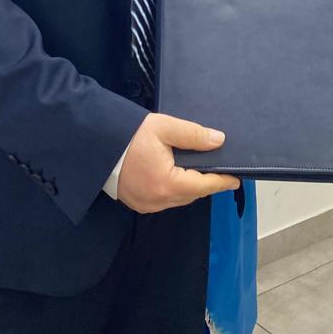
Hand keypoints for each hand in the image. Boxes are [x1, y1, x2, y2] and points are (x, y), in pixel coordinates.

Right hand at [117, 113, 239, 212]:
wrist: (97, 145)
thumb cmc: (130, 136)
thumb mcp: (164, 128)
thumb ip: (193, 135)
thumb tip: (219, 141)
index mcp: (167, 184)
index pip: (203, 186)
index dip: (221, 182)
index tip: (236, 179)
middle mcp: (158, 201)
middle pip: (191, 194)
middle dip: (205, 184)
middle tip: (217, 170)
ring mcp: (146, 205)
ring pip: (178, 199)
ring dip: (189, 187)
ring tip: (198, 171)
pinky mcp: (137, 203)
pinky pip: (164, 200)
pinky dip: (174, 190)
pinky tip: (176, 176)